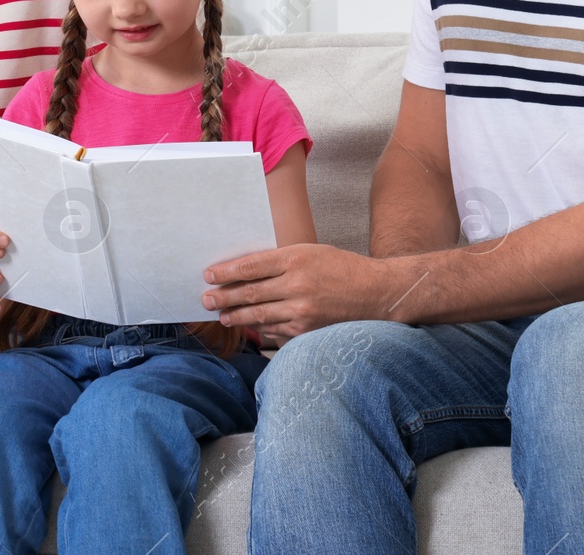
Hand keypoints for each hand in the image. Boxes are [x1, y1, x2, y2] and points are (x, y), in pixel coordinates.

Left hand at [201, 244, 405, 339]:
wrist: (377, 293)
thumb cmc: (343, 268)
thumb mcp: (312, 253)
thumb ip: (281, 261)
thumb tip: (246, 272)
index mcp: (297, 258)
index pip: (251, 266)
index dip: (226, 272)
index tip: (208, 275)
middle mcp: (298, 285)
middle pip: (250, 293)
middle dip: (223, 297)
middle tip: (206, 299)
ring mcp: (303, 311)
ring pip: (259, 315)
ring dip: (236, 316)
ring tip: (222, 316)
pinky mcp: (307, 331)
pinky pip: (275, 331)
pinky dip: (262, 329)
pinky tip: (252, 327)